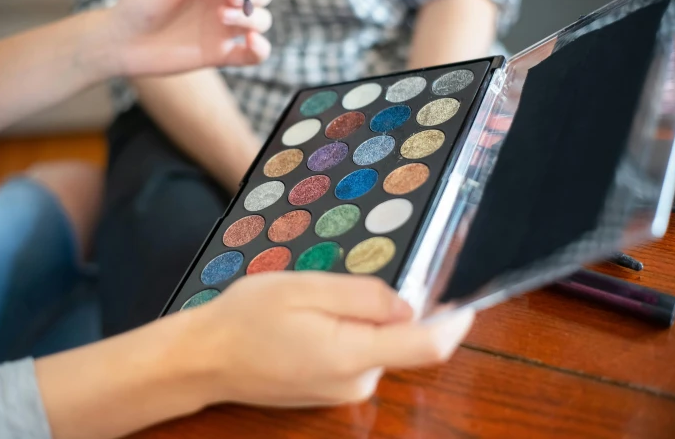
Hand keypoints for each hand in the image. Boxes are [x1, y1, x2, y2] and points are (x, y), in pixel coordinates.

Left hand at [102, 0, 273, 76]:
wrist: (122, 42)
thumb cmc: (142, 3)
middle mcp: (223, 3)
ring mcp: (223, 30)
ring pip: (261, 22)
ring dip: (251, 18)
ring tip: (221, 17)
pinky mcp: (221, 55)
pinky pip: (253, 55)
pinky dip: (261, 49)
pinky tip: (250, 41)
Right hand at [179, 272, 474, 407]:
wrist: (205, 359)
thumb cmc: (247, 318)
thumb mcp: (304, 288)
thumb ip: (363, 296)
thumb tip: (408, 307)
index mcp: (352, 355)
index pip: (428, 346)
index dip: (456, 322)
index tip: (470, 298)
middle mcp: (357, 382)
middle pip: (402, 339)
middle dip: (391, 307)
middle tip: (339, 284)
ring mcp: (344, 391)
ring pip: (379, 344)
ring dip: (364, 318)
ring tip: (314, 303)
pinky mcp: (333, 390)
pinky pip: (359, 354)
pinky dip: (350, 332)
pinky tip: (309, 321)